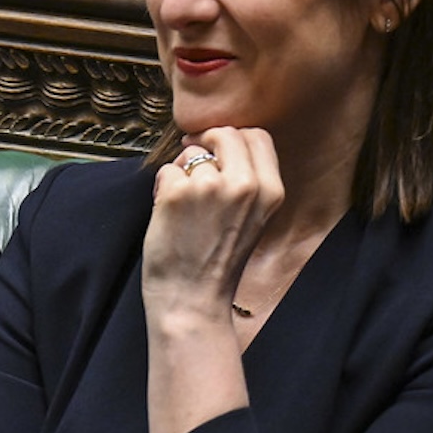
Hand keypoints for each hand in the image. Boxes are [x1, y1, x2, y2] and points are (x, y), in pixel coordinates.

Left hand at [141, 127, 284, 323]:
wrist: (193, 299)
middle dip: (203, 143)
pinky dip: (162, 188)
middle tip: (190, 165)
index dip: (231, 138)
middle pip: (223, 133)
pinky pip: (166, 171)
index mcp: (271, 190)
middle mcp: (245, 184)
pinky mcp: (177, 193)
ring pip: (190, 151)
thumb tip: (218, 141)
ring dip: (180, 170)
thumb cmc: (218, 261)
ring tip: (182, 202)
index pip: (256, 135)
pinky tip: (168, 213)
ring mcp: (210, 186)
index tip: (214, 150)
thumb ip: (247, 180)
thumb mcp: (253, 217)